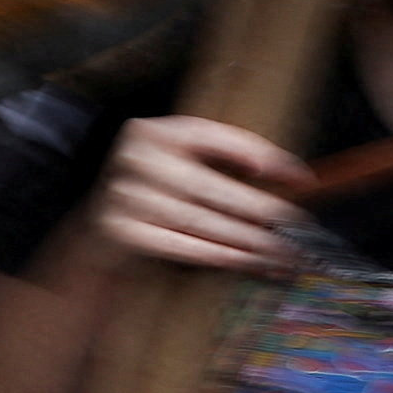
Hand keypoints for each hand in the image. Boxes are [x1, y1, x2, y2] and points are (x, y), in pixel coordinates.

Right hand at [88, 117, 306, 276]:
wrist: (92, 242)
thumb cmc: (149, 200)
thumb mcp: (174, 167)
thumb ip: (216, 163)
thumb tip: (289, 176)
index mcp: (152, 130)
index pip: (216, 137)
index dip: (263, 155)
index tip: (300, 176)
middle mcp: (135, 157)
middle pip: (213, 187)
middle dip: (262, 211)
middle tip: (298, 227)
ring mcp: (125, 196)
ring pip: (203, 221)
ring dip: (248, 240)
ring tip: (281, 253)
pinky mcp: (122, 233)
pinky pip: (184, 245)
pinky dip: (221, 255)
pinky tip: (247, 261)